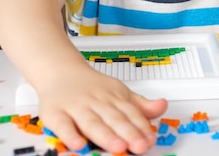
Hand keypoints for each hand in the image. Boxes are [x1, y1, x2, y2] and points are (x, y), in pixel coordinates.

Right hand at [35, 67, 167, 153]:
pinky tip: (78, 145)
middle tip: (139, 146)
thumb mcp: (120, 92)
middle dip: (128, 133)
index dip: (141, 127)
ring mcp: (76, 107)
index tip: (150, 139)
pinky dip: (69, 135)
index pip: (130, 113)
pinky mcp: (55, 113)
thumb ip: (140, 105)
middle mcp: (97, 101)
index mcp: (114, 97)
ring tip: (117, 146)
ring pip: (92, 122)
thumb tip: (163, 106)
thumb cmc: (92, 87)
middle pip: (114, 119)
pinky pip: (62, 125)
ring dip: (105, 135)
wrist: (60, 71)